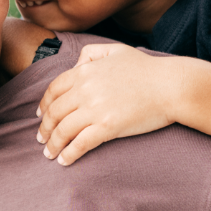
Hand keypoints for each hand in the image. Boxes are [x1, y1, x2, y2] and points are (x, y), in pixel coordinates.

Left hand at [36, 43, 178, 164]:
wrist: (170, 86)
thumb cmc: (146, 69)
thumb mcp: (115, 49)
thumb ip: (90, 53)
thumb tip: (75, 65)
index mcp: (84, 71)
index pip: (53, 90)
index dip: (44, 105)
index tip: (40, 115)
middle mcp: (85, 89)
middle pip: (54, 112)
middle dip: (44, 128)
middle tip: (41, 139)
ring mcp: (95, 109)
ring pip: (63, 130)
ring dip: (53, 144)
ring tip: (49, 154)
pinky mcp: (107, 127)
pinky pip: (80, 144)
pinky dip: (69, 154)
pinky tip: (65, 161)